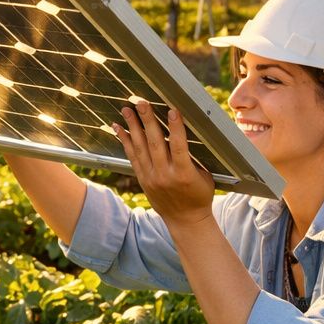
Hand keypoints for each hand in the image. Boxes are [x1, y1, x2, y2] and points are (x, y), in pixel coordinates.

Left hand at [116, 100, 214, 226]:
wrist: (185, 220)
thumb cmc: (200, 196)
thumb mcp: (204, 176)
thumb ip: (194, 157)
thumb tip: (186, 133)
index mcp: (184, 174)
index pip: (179, 146)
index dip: (175, 128)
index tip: (172, 110)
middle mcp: (165, 175)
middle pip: (155, 143)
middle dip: (148, 121)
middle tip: (141, 102)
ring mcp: (151, 177)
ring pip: (140, 148)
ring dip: (133, 127)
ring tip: (126, 110)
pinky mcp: (143, 179)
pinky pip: (132, 157)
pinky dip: (125, 141)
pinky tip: (119, 128)